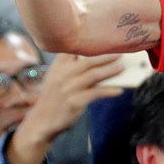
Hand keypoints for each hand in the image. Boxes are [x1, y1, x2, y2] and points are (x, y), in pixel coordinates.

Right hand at [8, 54, 125, 163]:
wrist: (42, 121)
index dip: (90, 45)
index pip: (73, 50)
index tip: (106, 41)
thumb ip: (71, 66)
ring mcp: (68, 88)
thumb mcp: (56, 77)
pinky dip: (109, 91)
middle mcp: (62, 75)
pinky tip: (119, 91)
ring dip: (110, 71)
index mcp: (58, 66)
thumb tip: (97, 59)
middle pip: (88, 61)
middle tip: (120, 54)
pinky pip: (96, 93)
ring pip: (94, 75)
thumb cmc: (55, 98)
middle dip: (106, 57)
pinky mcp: (74, 102)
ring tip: (122, 68)